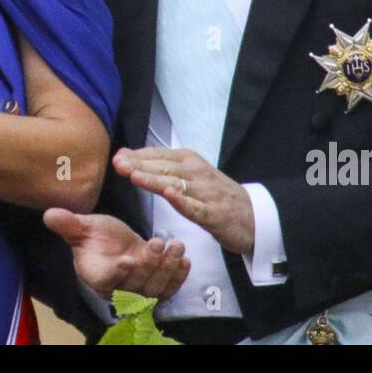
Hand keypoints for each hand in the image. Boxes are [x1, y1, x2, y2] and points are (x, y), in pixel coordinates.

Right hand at [43, 207, 189, 300]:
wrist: (113, 244)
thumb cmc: (96, 237)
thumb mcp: (83, 227)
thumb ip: (69, 224)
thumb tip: (48, 214)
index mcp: (97, 277)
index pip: (108, 280)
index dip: (118, 273)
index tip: (128, 260)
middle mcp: (118, 290)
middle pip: (136, 285)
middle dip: (150, 265)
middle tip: (160, 242)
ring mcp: (139, 291)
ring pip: (155, 288)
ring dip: (167, 269)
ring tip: (176, 246)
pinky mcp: (155, 287)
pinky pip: (169, 288)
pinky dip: (178, 277)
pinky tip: (185, 260)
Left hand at [114, 147, 255, 255]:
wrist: (255, 216)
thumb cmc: (216, 196)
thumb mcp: (190, 176)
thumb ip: (161, 168)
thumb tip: (128, 157)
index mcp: (191, 161)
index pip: (160, 156)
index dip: (138, 156)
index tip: (117, 158)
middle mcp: (198, 174)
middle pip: (165, 168)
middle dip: (140, 165)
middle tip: (118, 165)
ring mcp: (207, 194)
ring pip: (177, 184)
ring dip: (155, 179)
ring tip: (134, 175)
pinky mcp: (214, 215)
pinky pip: (196, 208)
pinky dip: (183, 201)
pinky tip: (169, 195)